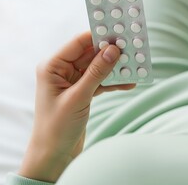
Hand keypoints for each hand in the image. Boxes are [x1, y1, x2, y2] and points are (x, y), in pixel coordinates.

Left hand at [19, 32, 134, 181]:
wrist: (53, 155)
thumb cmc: (57, 127)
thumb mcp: (78, 98)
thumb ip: (96, 73)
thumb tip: (113, 50)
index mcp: (52, 66)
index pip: (78, 43)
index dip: (98, 37)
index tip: (119, 33)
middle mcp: (61, 71)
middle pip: (90, 54)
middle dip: (111, 52)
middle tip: (132, 48)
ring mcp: (72, 81)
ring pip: (98, 68)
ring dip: (115, 68)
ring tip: (134, 66)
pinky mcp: (82, 92)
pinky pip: (100, 81)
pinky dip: (113, 82)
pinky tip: (129, 83)